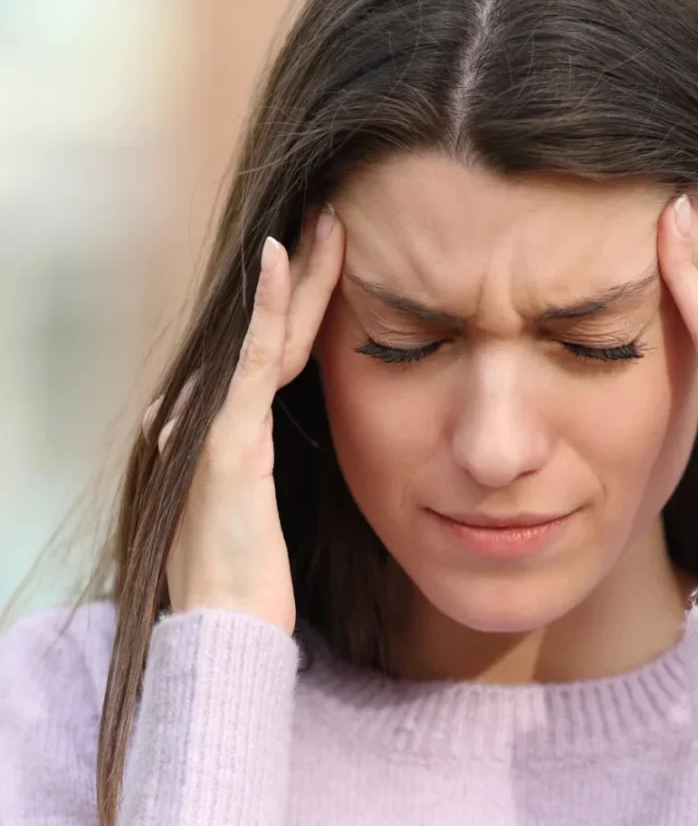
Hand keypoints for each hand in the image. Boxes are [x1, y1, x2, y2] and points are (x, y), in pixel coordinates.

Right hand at [141, 207, 343, 633]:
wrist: (226, 625)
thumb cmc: (252, 574)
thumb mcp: (269, 502)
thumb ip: (271, 457)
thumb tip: (283, 431)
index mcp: (238, 423)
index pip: (280, 346)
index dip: (306, 301)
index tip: (335, 258)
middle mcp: (219, 411)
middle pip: (275, 326)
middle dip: (307, 271)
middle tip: (332, 217)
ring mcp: (217, 421)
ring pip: (268, 331)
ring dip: (297, 273)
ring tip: (323, 221)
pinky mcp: (226, 438)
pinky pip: (255, 360)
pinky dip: (266, 308)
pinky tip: (282, 259)